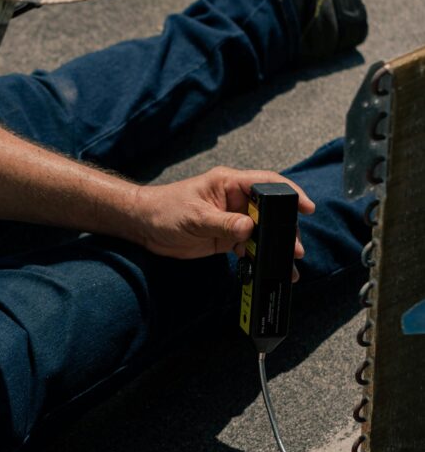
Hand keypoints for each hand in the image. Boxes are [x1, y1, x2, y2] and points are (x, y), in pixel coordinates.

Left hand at [131, 166, 314, 265]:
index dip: (289, 193)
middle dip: (285, 228)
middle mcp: (234, 199)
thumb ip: (223, 223)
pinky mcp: (225, 236)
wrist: (144, 227)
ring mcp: (231, 219)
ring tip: (288, 263)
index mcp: (228, 183)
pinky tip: (267, 268)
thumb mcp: (195, 217)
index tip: (306, 207)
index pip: (267, 183)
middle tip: (294, 248)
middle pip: (269, 210)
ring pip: (262, 230)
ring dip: (274, 246)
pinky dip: (259, 256)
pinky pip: (249, 245)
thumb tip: (249, 228)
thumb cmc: (164, 211)